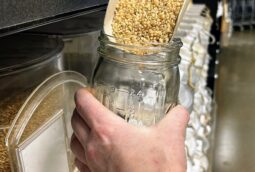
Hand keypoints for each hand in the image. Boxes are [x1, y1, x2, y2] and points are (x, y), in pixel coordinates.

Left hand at [71, 88, 189, 171]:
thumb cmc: (157, 171)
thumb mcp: (171, 136)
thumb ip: (177, 117)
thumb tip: (180, 111)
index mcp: (108, 131)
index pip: (84, 105)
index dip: (82, 94)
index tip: (84, 91)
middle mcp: (94, 147)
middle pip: (75, 121)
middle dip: (79, 110)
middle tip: (86, 106)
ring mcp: (92, 165)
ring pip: (73, 142)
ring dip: (77, 131)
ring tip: (86, 127)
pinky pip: (79, 162)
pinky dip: (81, 152)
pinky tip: (91, 153)